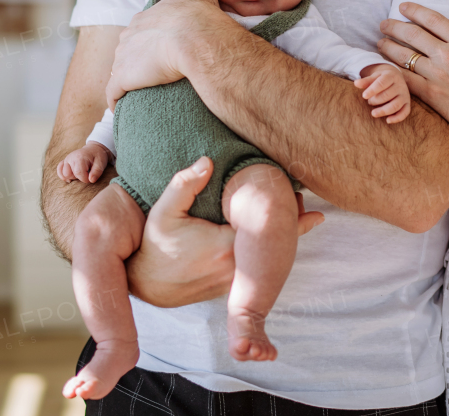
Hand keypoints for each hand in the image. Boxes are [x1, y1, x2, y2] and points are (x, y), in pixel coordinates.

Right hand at [57, 143, 110, 183]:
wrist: (94, 149)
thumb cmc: (98, 156)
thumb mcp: (101, 163)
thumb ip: (97, 172)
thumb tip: (91, 180)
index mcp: (80, 157)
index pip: (79, 174)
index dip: (86, 179)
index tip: (91, 177)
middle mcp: (70, 158)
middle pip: (69, 174)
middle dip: (78, 177)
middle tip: (86, 173)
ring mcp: (66, 160)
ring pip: (64, 174)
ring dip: (72, 176)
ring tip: (80, 173)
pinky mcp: (64, 162)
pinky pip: (59, 171)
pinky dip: (63, 175)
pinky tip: (71, 177)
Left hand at [106, 0, 224, 108]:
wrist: (197, 39)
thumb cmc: (200, 18)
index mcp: (144, 19)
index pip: (138, 32)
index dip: (147, 43)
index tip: (156, 54)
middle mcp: (129, 36)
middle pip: (125, 51)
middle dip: (133, 63)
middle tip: (148, 76)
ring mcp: (123, 57)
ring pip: (118, 72)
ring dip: (125, 83)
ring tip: (137, 95)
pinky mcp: (123, 79)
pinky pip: (112, 94)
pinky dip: (115, 101)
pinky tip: (121, 110)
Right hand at [126, 157, 324, 307]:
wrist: (145, 283)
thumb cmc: (155, 244)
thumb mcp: (164, 212)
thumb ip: (184, 185)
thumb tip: (207, 161)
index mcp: (224, 247)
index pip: (264, 228)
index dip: (285, 212)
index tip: (299, 195)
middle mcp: (235, 269)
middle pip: (272, 244)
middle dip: (290, 222)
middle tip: (303, 199)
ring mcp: (235, 282)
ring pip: (266, 259)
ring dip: (280, 238)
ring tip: (299, 211)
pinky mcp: (231, 288)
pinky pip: (257, 267)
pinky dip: (266, 252)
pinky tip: (277, 236)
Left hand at [354, 64, 411, 123]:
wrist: (396, 77)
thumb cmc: (382, 78)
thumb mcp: (374, 76)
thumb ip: (366, 81)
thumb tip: (356, 83)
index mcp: (391, 76)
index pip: (382, 83)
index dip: (372, 90)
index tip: (364, 96)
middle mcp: (400, 85)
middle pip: (388, 95)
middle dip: (376, 100)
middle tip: (369, 102)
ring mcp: (405, 95)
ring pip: (396, 105)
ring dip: (384, 111)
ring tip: (373, 113)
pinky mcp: (407, 103)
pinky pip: (405, 112)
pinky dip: (397, 118)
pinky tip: (387, 120)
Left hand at [377, 4, 448, 146]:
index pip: (433, 19)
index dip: (415, 10)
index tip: (403, 7)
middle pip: (413, 34)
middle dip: (395, 26)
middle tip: (384, 24)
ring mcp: (438, 75)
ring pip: (405, 55)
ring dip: (388, 47)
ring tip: (380, 43)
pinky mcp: (432, 95)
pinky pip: (406, 79)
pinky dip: (392, 72)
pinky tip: (384, 68)